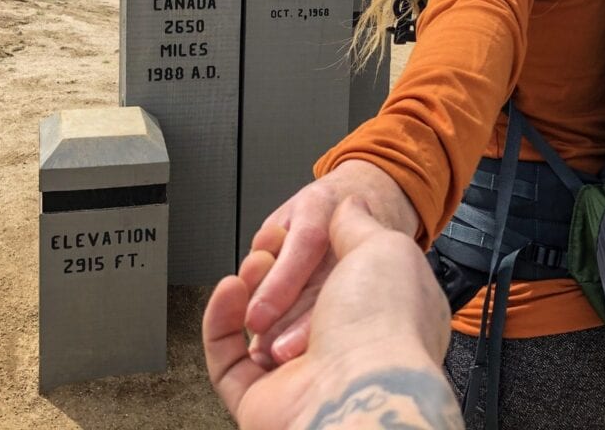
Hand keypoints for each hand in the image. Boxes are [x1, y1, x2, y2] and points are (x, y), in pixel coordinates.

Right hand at [204, 196, 458, 429]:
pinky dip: (220, 321)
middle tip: (268, 252)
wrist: (360, 390)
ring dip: (247, 290)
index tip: (294, 231)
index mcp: (374, 317)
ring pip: (256, 328)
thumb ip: (358, 225)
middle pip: (291, 300)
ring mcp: (299, 375)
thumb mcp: (384, 247)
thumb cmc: (382, 324)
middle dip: (273, 269)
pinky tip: (230, 290)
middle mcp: (338, 349)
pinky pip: (226, 358)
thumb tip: (351, 206)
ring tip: (251, 268)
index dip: (311, 252)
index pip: (335, 279)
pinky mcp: (260, 397)